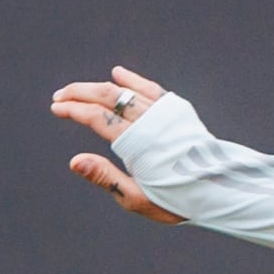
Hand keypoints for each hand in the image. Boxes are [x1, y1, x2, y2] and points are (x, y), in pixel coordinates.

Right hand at [50, 63, 181, 222]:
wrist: (217, 189)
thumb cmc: (175, 199)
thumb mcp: (136, 198)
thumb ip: (104, 177)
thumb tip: (74, 161)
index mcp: (138, 144)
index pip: (98, 117)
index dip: (74, 110)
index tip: (56, 108)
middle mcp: (150, 123)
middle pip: (108, 97)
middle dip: (80, 93)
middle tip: (59, 96)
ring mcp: (164, 114)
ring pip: (126, 91)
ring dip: (99, 87)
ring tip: (78, 90)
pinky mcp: (176, 111)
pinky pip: (151, 89)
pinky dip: (133, 80)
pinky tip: (118, 74)